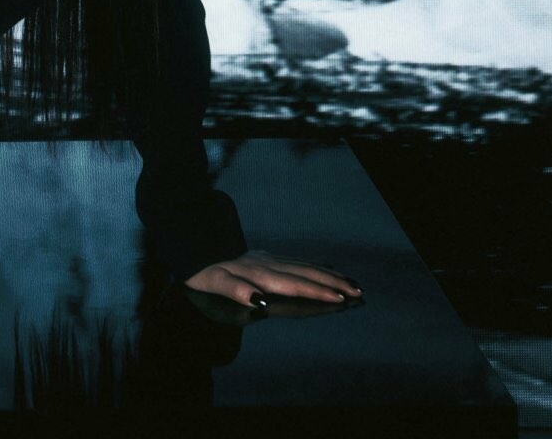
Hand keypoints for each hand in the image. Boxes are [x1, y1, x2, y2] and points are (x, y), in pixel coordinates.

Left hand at [182, 249, 362, 312]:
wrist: (193, 252)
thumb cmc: (203, 276)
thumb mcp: (213, 283)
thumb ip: (236, 290)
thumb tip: (260, 300)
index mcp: (258, 274)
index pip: (294, 286)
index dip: (317, 292)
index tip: (340, 299)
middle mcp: (267, 264)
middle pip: (305, 274)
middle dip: (332, 283)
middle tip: (358, 292)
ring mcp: (268, 259)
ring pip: (304, 266)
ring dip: (328, 275)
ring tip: (350, 282)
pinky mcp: (266, 258)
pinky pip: (296, 261)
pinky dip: (314, 266)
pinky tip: (324, 267)